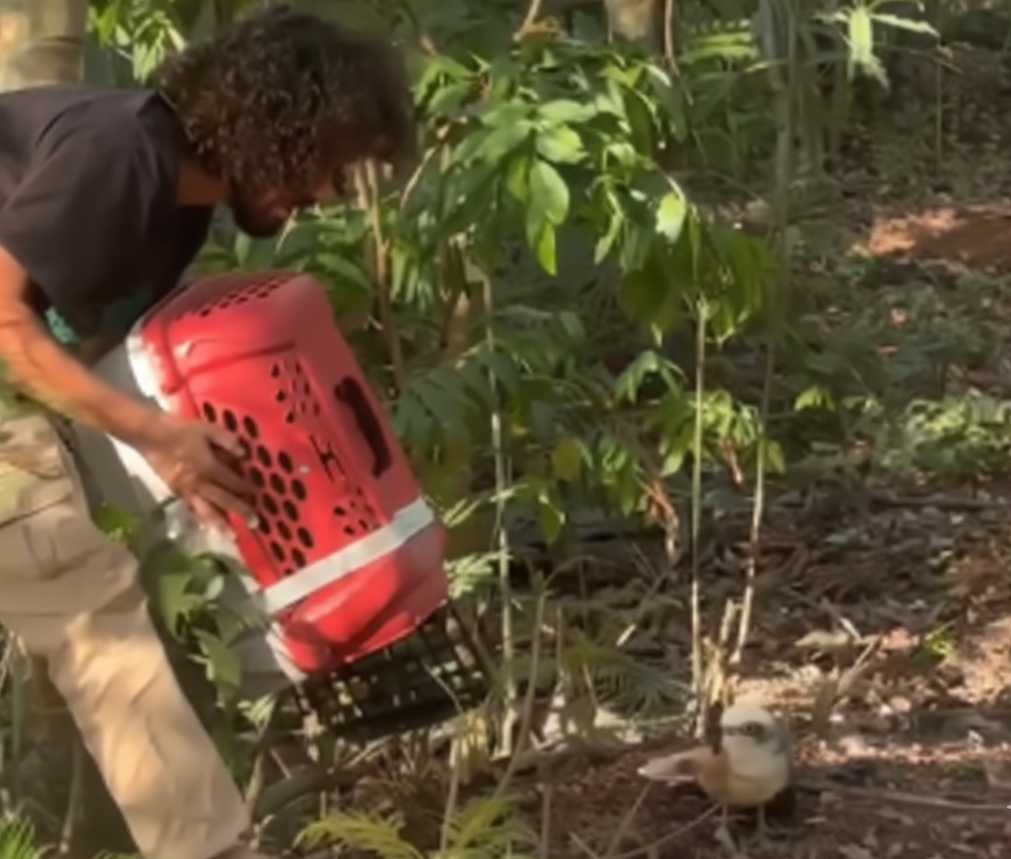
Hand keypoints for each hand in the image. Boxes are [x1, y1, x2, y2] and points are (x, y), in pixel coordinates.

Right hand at [138, 413, 255, 529]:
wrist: (150, 435)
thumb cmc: (181, 430)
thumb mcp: (208, 429)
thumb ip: (227, 440)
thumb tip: (244, 453)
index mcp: (209, 467)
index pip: (233, 482)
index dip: (246, 489)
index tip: (259, 496)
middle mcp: (199, 483)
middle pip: (223, 500)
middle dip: (240, 511)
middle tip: (255, 524)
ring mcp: (186, 489)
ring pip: (206, 510)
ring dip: (220, 524)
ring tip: (231, 536)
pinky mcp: (175, 491)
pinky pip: (190, 508)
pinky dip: (200, 518)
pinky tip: (207, 526)